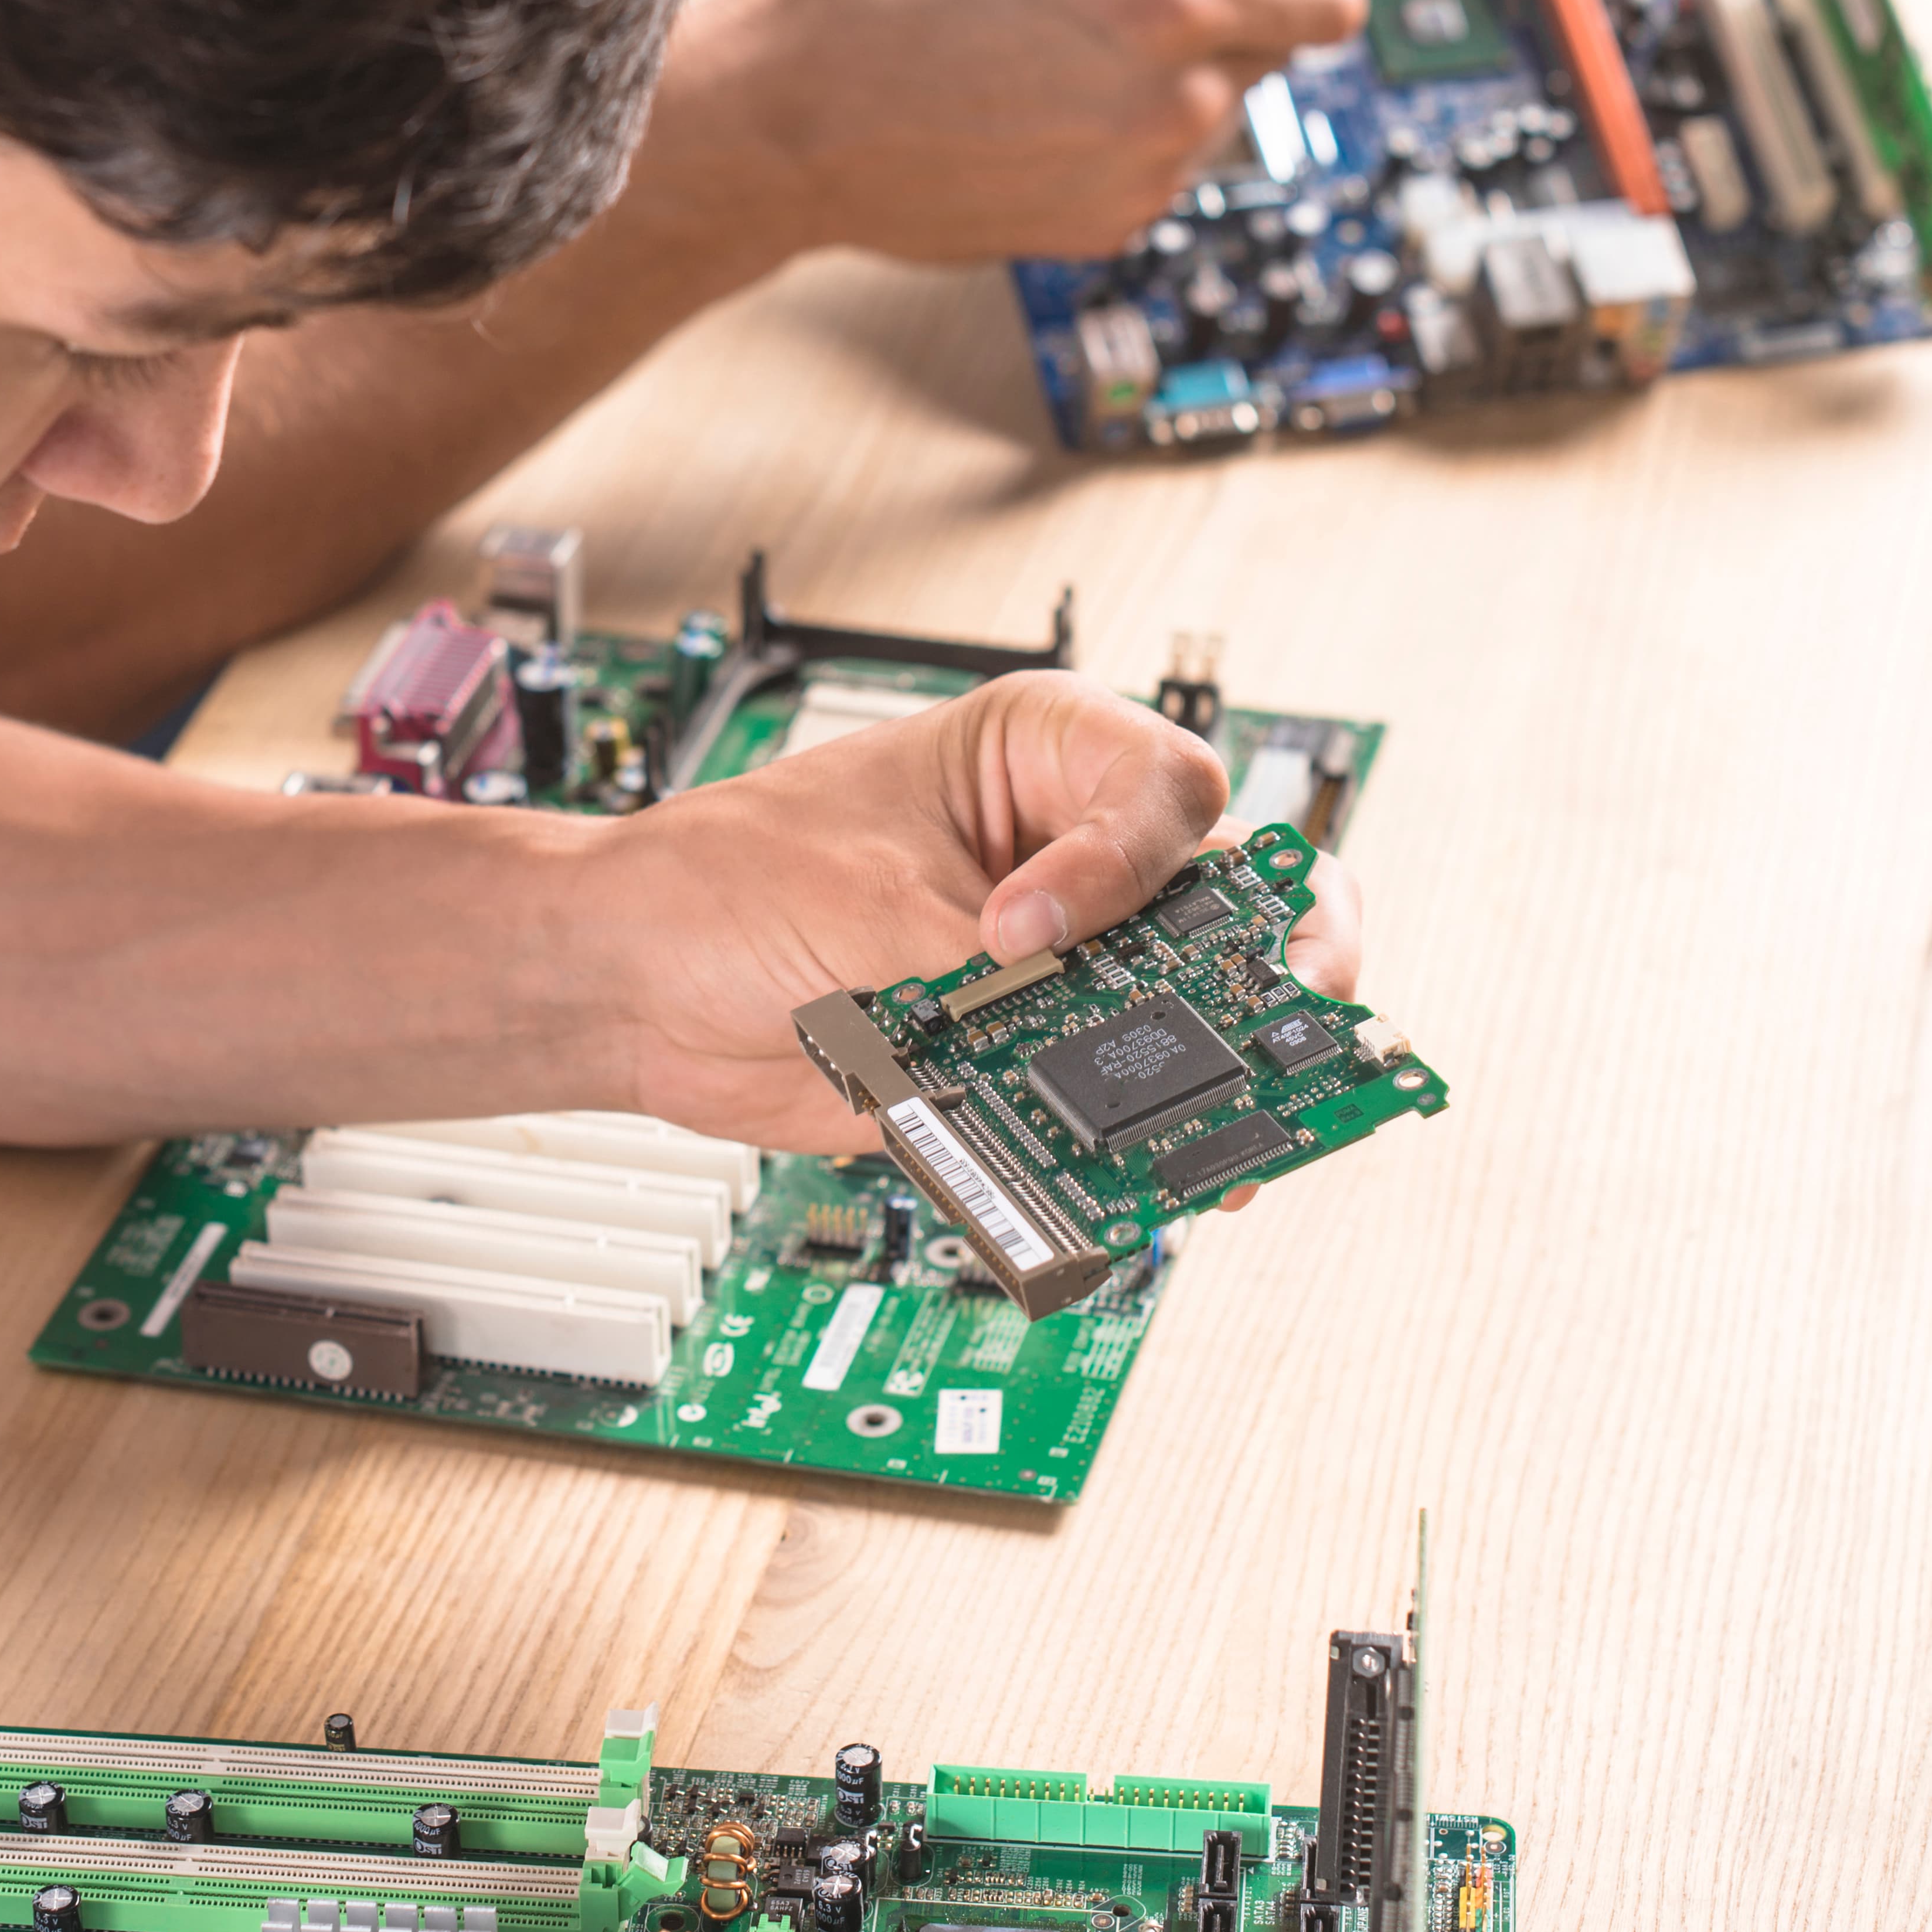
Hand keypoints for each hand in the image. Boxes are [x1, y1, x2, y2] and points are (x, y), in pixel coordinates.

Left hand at [567, 672, 1363, 1151]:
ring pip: (1198, 1001)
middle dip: (1278, 954)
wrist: (635, 989)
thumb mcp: (861, 903)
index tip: (1023, 927)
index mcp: (1040, 755)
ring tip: (1246, 1120)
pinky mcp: (1029, 1052)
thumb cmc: (720, 885)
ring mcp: (1062, 958)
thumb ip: (985, 968)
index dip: (1122, 861)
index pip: (1159, 787)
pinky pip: (1119, 1094)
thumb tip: (1079, 1026)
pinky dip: (1150, 1139)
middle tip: (1296, 1011)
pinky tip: (1170, 1176)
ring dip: (1233, 1062)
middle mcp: (1070, 850)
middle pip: (1231, 889)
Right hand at [680, 0, 1366, 262]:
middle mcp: (1175, 100)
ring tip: (1047, 46)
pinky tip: (1028, 106)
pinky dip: (1119, 132)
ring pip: (1211, 108)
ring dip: (1164, 70)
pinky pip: (1153, 165)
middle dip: (1225, 5)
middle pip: (1275, 48)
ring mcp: (1141, 178)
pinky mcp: (1102, 230)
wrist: (782, 123)